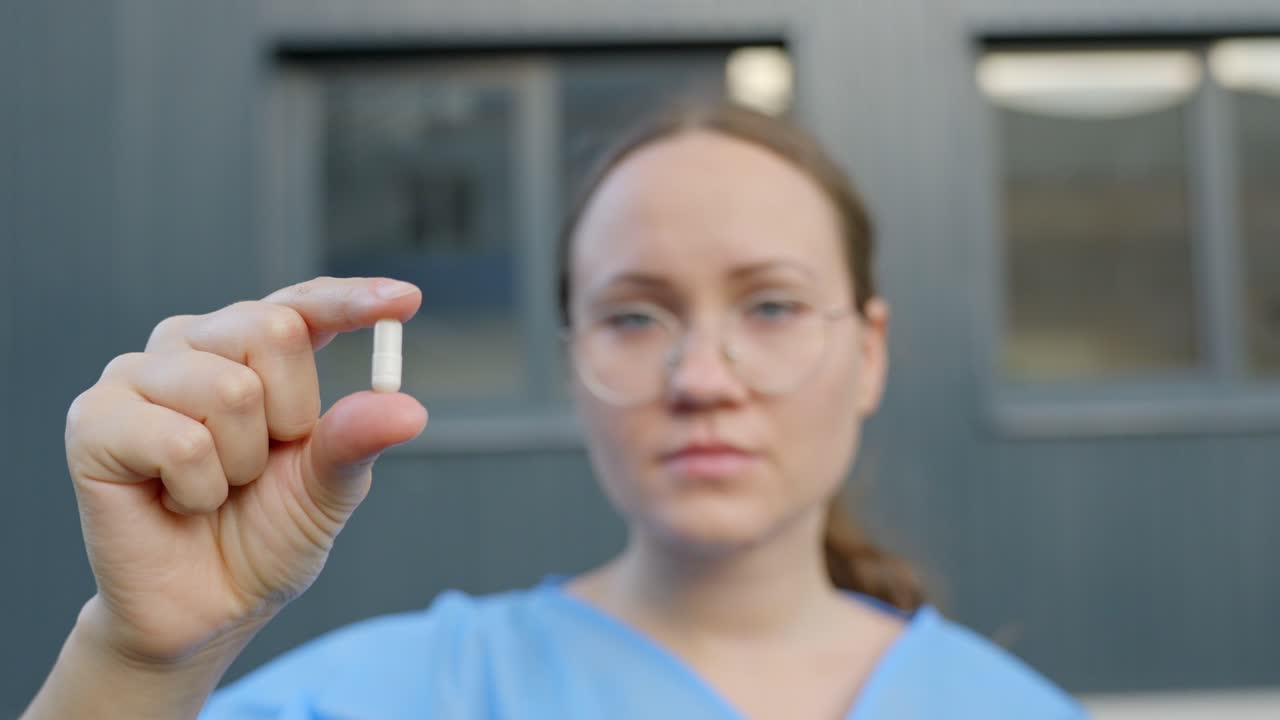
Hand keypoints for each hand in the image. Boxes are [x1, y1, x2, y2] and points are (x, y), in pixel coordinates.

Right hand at [63, 276, 426, 665]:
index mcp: (250, 348)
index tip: (406, 300)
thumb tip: (407, 409)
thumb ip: (356, 440)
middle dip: (292, 416)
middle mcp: (191, 344)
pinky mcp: (93, 420)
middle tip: (261, 466)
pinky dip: (200, 490)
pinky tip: (179, 504)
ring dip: (242, 463)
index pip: (304, 303)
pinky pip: (181, 442)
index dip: (353, 299)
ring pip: (230, 389)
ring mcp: (136, 375)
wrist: (206, 608)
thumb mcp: (328, 487)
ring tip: (217, 489)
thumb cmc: (264, 536)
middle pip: (273, 328)